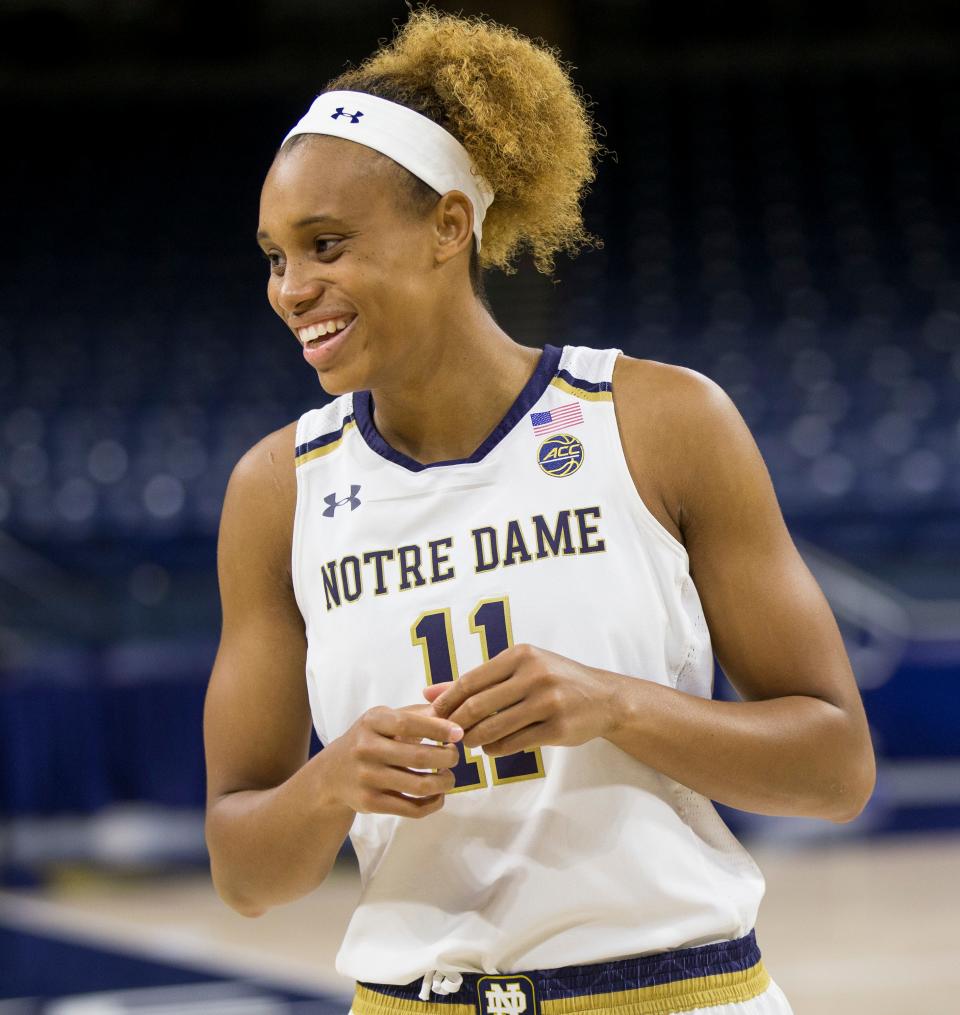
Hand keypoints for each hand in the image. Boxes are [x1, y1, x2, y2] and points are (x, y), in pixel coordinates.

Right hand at [324, 704, 463, 818]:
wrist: (332, 774)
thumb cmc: (369, 740)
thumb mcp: (384, 719)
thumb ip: (416, 714)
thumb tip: (451, 713)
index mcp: (372, 722)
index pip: (408, 724)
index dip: (438, 728)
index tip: (459, 733)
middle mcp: (366, 749)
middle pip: (419, 758)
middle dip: (447, 758)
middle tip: (455, 756)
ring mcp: (367, 778)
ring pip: (419, 786)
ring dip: (444, 783)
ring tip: (449, 777)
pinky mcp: (370, 803)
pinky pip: (411, 809)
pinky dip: (433, 803)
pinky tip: (438, 795)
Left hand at [422, 644, 620, 756]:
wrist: (605, 698)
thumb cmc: (555, 680)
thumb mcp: (519, 670)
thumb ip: (476, 681)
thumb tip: (429, 693)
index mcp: (521, 656)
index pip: (471, 680)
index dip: (447, 701)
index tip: (434, 715)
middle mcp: (534, 675)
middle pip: (478, 705)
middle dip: (457, 724)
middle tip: (449, 734)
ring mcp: (548, 702)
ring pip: (494, 727)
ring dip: (474, 740)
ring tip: (469, 742)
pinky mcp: (558, 727)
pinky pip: (514, 743)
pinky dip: (496, 749)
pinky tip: (491, 749)